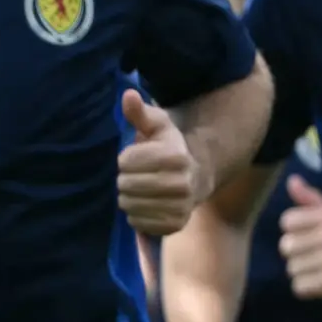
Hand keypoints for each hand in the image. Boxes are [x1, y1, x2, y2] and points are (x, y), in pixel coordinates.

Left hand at [114, 90, 199, 235]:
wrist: (195, 177)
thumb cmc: (169, 148)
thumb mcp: (157, 126)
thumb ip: (140, 112)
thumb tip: (127, 95)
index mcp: (175, 156)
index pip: (126, 161)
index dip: (126, 158)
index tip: (136, 157)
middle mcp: (181, 184)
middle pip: (125, 184)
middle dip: (125, 178)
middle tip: (137, 175)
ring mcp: (179, 207)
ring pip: (129, 205)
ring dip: (129, 197)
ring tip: (141, 189)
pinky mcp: (174, 226)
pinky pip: (137, 223)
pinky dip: (136, 215)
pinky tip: (146, 204)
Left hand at [275, 173, 321, 303]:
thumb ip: (313, 198)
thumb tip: (292, 181)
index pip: (288, 221)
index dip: (295, 228)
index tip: (308, 231)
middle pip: (287, 246)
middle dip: (298, 251)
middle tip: (314, 254)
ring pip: (292, 268)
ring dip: (303, 271)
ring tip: (321, 269)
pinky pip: (300, 287)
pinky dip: (308, 288)